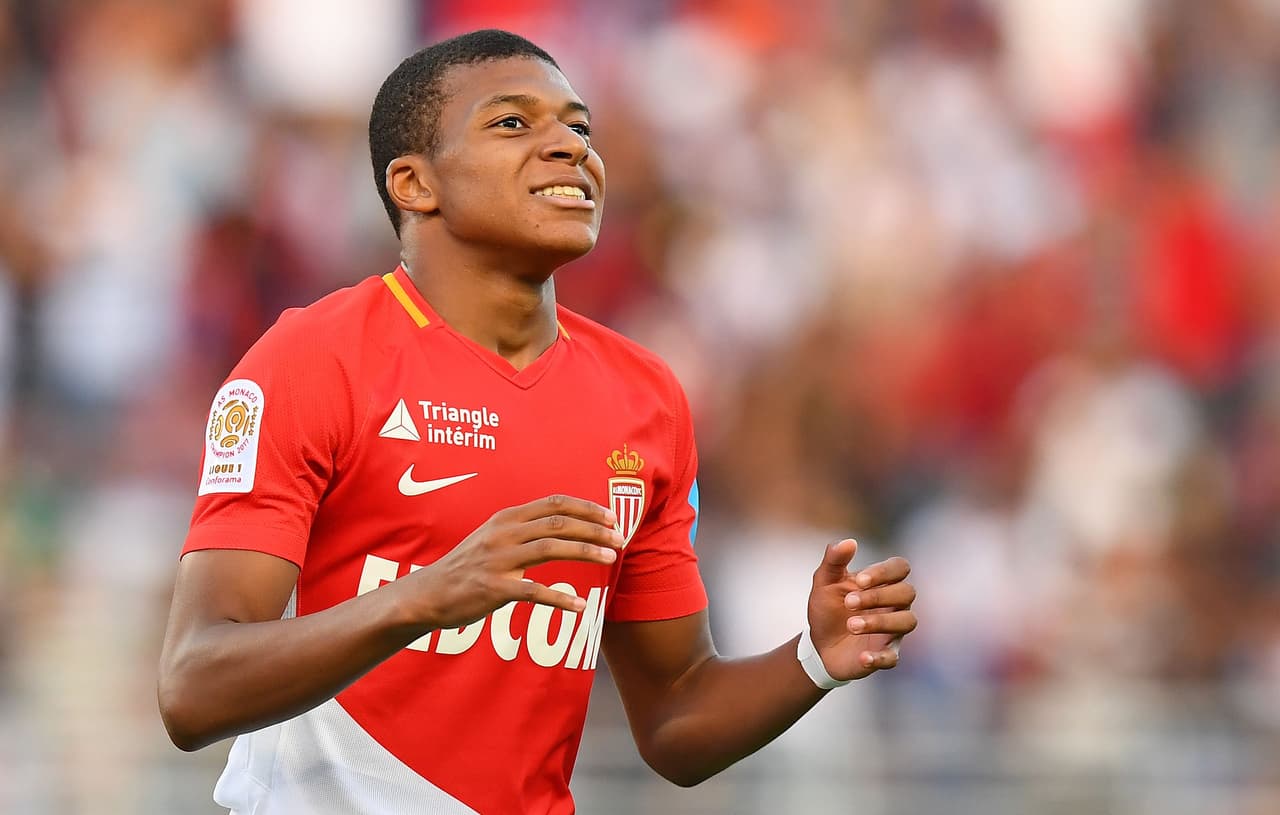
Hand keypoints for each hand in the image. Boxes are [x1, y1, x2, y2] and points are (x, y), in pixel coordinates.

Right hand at [410, 494, 623, 629]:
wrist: (429, 593)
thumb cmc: (467, 567)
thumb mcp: (492, 537)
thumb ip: (523, 529)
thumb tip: (562, 525)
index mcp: (506, 518)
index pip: (554, 503)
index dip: (587, 508)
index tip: (612, 517)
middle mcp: (503, 534)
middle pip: (558, 523)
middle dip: (594, 528)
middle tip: (621, 538)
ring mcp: (498, 560)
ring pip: (551, 548)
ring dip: (586, 551)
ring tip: (611, 558)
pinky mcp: (494, 589)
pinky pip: (534, 592)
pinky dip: (560, 599)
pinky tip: (581, 607)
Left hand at [807, 538, 915, 680]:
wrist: (818, 646)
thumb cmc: (827, 609)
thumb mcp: (824, 583)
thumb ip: (834, 560)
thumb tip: (849, 542)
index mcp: (881, 584)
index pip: (900, 567)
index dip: (884, 571)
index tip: (858, 580)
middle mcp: (893, 605)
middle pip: (907, 592)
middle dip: (878, 596)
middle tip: (848, 603)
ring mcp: (892, 631)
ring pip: (907, 621)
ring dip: (880, 621)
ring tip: (851, 626)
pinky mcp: (885, 655)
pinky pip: (893, 657)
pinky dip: (879, 657)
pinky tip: (862, 656)